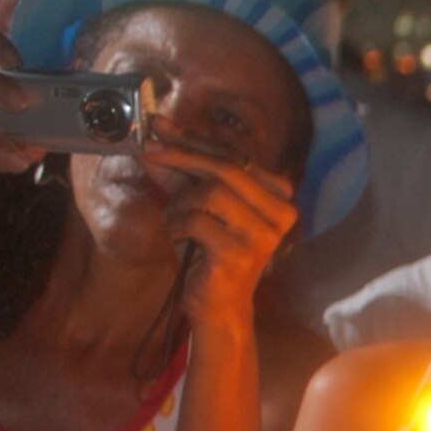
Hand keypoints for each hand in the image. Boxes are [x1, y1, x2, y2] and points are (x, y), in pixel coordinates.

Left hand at [136, 133, 299, 332]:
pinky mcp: (241, 253)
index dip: (195, 139)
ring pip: (210, 192)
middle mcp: (282, 213)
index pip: (235, 157)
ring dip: (179, 203)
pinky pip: (196, 220)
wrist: (219, 305)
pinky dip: (176, 225)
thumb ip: (182, 172)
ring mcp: (265, 235)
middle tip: (147, 149)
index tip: (160, 125)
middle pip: (226, 168)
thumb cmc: (209, 252)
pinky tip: (178, 238)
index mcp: (280, 196)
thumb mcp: (197, 204)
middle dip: (181, 155)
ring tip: (175, 221)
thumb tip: (156, 136)